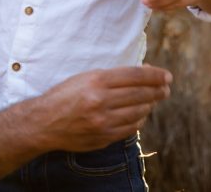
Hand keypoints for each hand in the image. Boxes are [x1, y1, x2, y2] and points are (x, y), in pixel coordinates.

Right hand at [33, 66, 170, 151]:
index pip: (135, 76)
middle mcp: (101, 101)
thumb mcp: (84, 78)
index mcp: (96, 81)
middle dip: (158, 90)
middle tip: (165, 88)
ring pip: (139, 112)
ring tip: (153, 100)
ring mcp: (103, 121)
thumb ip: (110, 78)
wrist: (44, 122)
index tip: (167, 75)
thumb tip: (141, 75)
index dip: (155, 75)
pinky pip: (131, 127)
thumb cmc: (64, 96)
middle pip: (141, 94)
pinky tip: (140, 114)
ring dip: (150, 105)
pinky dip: (139, 119)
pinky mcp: (104, 137)